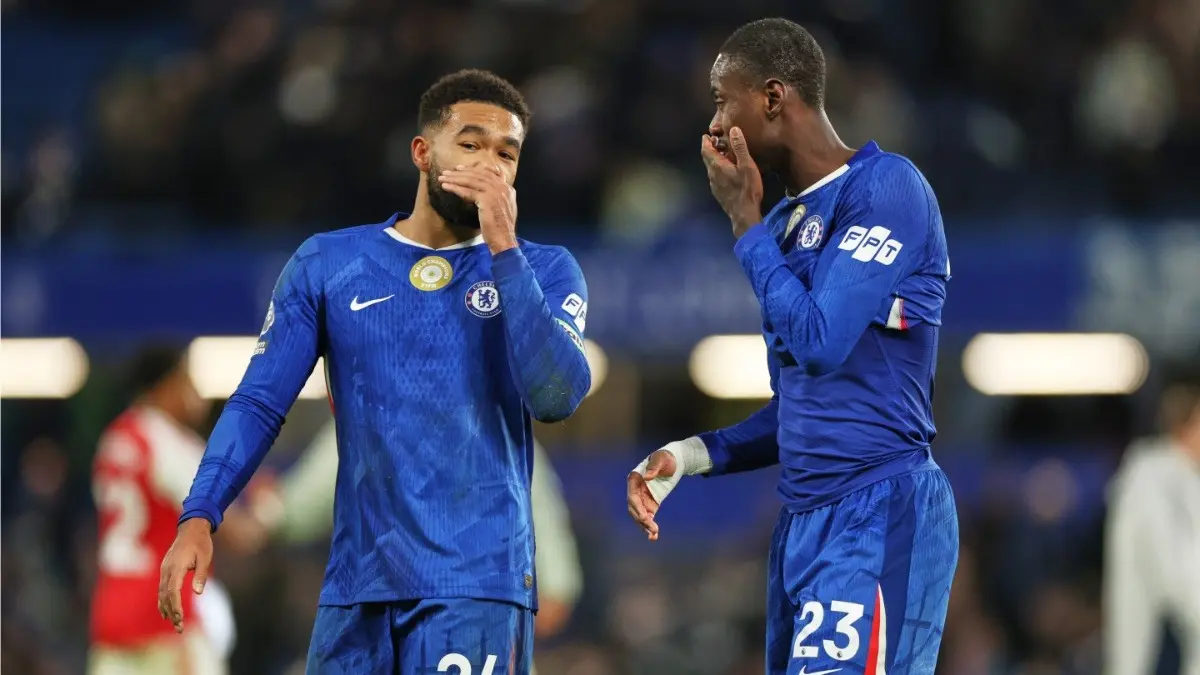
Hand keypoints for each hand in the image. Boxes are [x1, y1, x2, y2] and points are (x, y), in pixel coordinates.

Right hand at [158, 518, 212, 632]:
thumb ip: (200, 575)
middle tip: (180, 628)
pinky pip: (161, 589)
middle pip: (165, 596)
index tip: (180, 618)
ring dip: (167, 609)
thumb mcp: (205, 558)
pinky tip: (166, 611)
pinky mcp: (165, 570)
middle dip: (172, 612)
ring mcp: (164, 570)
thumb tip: (197, 592)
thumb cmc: (201, 543)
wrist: (191, 528)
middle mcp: (166, 570)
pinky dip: (163, 601)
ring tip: (175, 623)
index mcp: (176, 567)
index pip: (172, 591)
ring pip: (161, 594)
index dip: (175, 606)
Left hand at [437, 166, 517, 254]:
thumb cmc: (501, 229)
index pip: (489, 173)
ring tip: (443, 178)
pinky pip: (467, 191)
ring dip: (455, 178)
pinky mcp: (486, 199)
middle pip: (479, 175)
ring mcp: (495, 192)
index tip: (461, 168)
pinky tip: (446, 187)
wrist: (505, 240)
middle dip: (461, 172)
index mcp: (507, 189)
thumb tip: (484, 194)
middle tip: (448, 172)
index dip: (473, 170)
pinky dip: (455, 188)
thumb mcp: (503, 209)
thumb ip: (497, 198)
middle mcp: (502, 188)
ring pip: (471, 181)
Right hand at [626, 449, 677, 540]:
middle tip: (652, 529)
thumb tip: (646, 477)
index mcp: (634, 480)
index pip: (632, 498)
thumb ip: (653, 468)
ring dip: (645, 526)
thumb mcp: (661, 460)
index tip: (645, 517)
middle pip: (634, 509)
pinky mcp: (650, 504)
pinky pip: (648, 517)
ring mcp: (642, 499)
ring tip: (653, 535)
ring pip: (640, 516)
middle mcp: (636, 491)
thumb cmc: (666, 458)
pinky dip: (649, 526)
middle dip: (642, 520)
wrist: (674, 462)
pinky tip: (654, 536)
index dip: (637, 508)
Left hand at [700, 127, 763, 237]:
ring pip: (711, 168)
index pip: (705, 150)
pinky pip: (716, 177)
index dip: (706, 141)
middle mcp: (712, 175)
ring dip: (715, 160)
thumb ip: (739, 147)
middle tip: (717, 142)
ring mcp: (714, 185)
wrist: (744, 214)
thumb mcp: (747, 165)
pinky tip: (728, 171)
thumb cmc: (747, 189)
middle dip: (710, 149)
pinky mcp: (719, 193)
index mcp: (717, 166)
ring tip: (725, 154)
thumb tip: (733, 129)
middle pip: (707, 159)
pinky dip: (719, 170)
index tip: (708, 135)